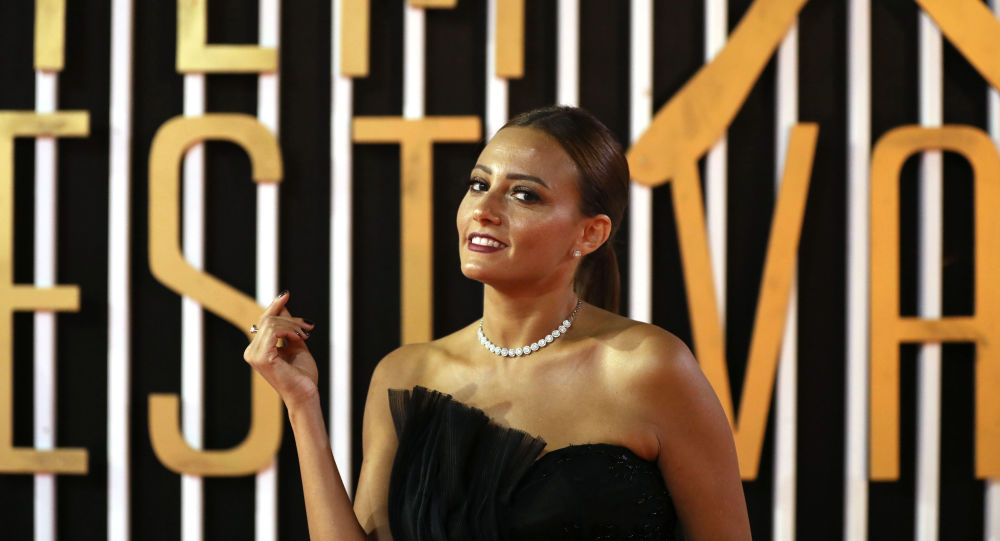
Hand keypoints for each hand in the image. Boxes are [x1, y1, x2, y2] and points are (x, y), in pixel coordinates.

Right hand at [243, 291, 318, 409]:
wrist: (306, 394)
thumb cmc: (302, 374)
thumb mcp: (295, 343)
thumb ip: (287, 326)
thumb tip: (282, 303)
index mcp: (257, 349)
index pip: (264, 321)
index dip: (275, 306)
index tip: (286, 294)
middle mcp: (251, 352)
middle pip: (268, 320)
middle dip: (290, 319)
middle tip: (308, 327)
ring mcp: (254, 355)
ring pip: (272, 323)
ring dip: (293, 325)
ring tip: (306, 335)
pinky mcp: (261, 357)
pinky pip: (273, 331)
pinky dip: (289, 331)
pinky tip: (300, 339)